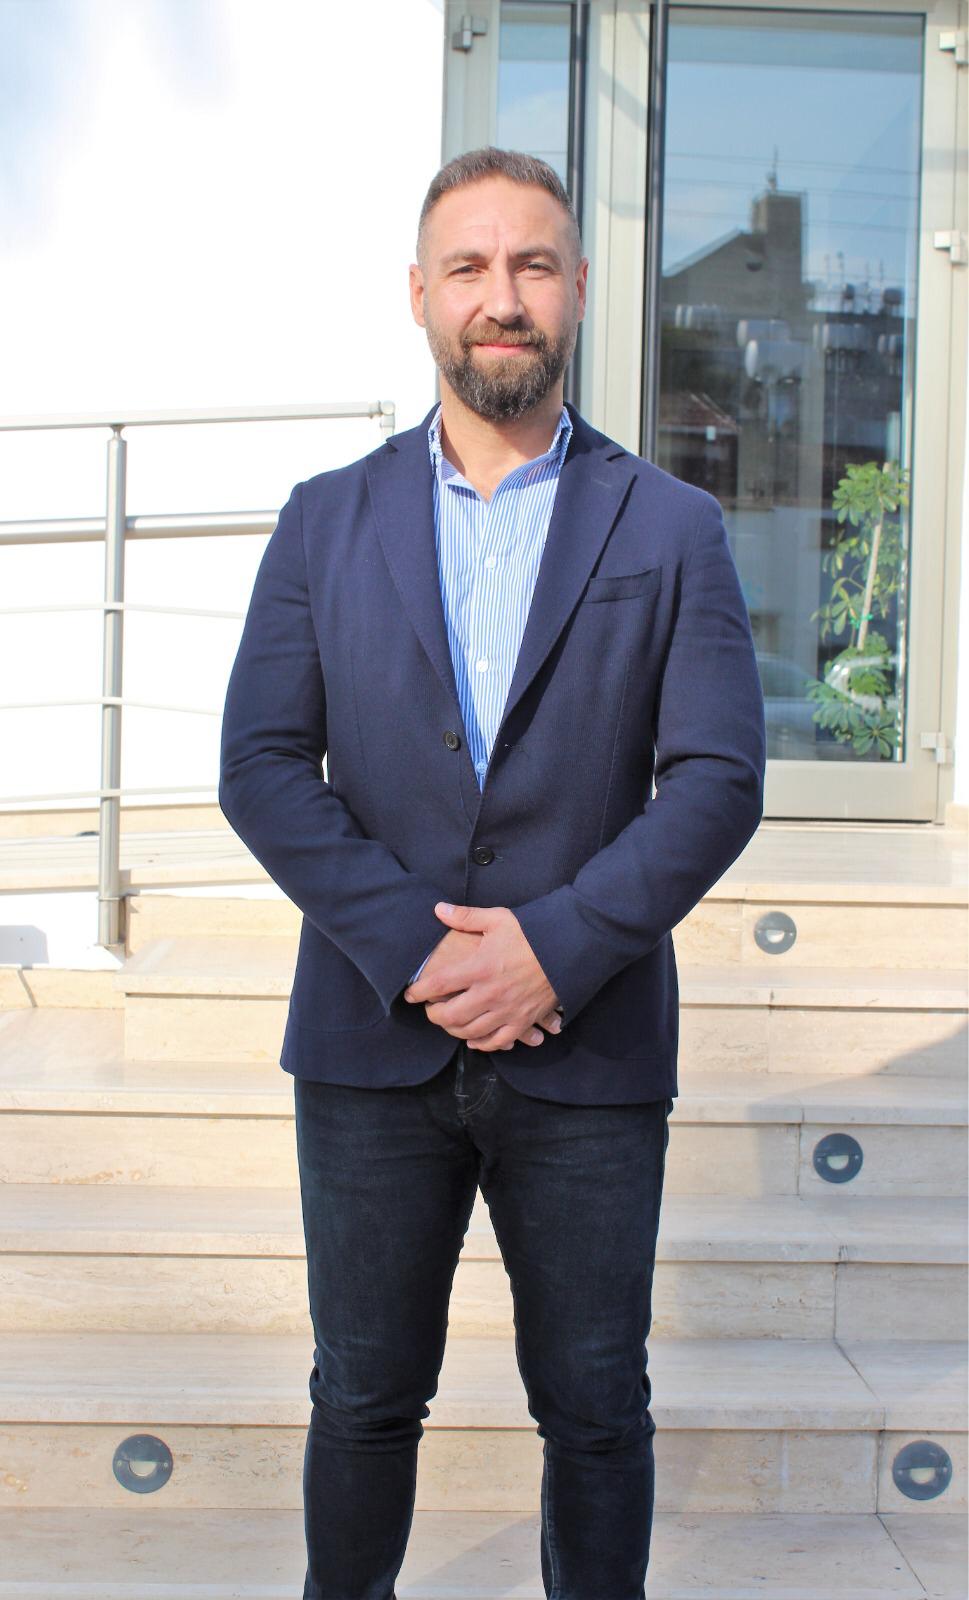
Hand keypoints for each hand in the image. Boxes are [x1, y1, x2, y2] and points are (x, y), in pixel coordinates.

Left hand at [403, 903, 561, 1051]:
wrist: (569, 949)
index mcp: (479, 967)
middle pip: (450, 1016)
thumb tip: (438, 909)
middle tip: (430, 1011)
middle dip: (434, 1016)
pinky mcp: (522, 1021)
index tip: (410, 994)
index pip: (438, 985)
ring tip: (449, 1023)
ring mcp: (506, 1011)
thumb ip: (466, 917)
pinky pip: (497, 1042)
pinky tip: (474, 1039)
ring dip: (454, 1030)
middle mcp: (489, 994)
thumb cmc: (533, 933)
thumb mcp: (498, 919)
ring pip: (470, 1032)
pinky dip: (482, 1044)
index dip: (418, 992)